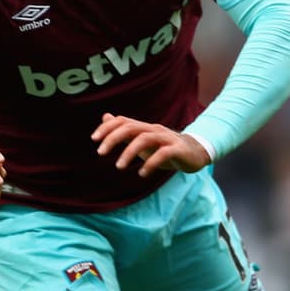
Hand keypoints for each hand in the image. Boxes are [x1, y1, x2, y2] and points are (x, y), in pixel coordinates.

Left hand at [91, 114, 210, 177]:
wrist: (195, 153)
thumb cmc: (164, 147)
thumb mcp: (141, 139)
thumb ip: (124, 130)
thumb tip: (106, 117)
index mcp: (144, 128)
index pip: (122, 121)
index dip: (107, 128)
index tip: (94, 140)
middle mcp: (154, 129)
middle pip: (130, 127)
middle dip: (113, 139)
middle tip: (100, 153)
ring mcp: (167, 138)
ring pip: (145, 139)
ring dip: (129, 152)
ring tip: (118, 166)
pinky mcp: (178, 149)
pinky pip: (163, 153)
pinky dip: (151, 163)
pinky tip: (142, 173)